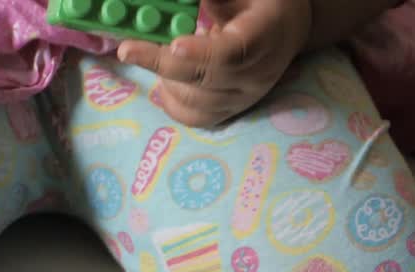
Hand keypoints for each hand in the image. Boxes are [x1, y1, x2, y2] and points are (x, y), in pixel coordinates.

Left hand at [117, 0, 312, 126]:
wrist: (287, 27)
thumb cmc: (261, 1)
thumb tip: (175, 2)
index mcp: (265, 35)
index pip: (233, 53)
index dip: (201, 54)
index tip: (172, 45)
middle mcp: (257, 74)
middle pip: (206, 79)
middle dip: (162, 64)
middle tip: (128, 49)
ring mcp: (243, 97)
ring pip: (195, 102)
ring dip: (165, 78)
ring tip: (156, 54)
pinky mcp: (229, 111)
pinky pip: (193, 117)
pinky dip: (170, 100)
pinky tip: (165, 79)